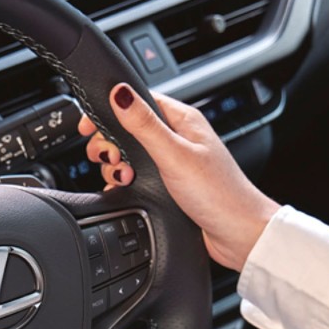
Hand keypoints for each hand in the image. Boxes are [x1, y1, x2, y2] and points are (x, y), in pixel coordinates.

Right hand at [79, 83, 280, 270]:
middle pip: (127, 128)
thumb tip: (120, 94)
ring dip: (117, 166)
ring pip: (129, 154)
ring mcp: (173, 162)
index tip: (89, 126)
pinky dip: (124, 182)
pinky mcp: (168, 184)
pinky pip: (135, 176)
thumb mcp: (175, 155)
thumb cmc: (219, 194)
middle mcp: (177, 138)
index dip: (111, 110)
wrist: (238, 234)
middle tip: (111, 159)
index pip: (138, 100)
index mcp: (182, 120)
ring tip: (124, 177)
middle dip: (109, 143)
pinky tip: (125, 189)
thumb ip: (144, 125)